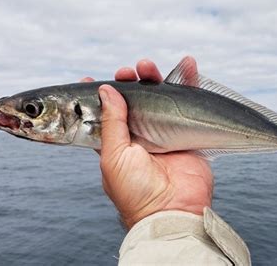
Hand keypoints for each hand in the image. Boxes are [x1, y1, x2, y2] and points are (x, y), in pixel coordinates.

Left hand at [81, 57, 212, 228]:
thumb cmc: (136, 191)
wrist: (173, 210)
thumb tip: (107, 91)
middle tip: (126, 72)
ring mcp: (163, 132)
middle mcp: (138, 135)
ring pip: (158, 97)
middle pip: (132, 100)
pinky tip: (187, 64)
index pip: (102, 114)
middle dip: (127, 82)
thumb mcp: (113, 157)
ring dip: (153, 77)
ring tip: (147, 66)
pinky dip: (188, 81)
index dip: (95, 96)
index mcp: (115, 143)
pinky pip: (188, 102)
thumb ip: (111, 123)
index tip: (88, 79)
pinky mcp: (186, 131)